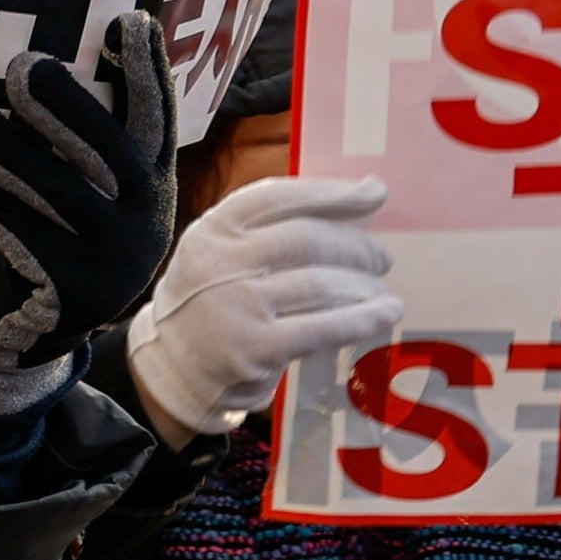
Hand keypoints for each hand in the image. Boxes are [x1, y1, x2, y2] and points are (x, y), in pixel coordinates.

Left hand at [0, 11, 178, 414]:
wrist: (36, 328)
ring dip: (6, 151)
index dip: (147, 71)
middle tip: (22, 63)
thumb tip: (22, 64)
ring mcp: (114, 256)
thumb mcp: (73, 186)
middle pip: (110, 152)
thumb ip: (65, 138)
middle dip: (67, 104)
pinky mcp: (72, 289)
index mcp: (150, 181)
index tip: (129, 19)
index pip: (157, 118)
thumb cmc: (49, 230)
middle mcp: (144, 216)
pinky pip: (18, 236)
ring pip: (60, 193)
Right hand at [114, 171, 402, 441]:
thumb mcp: (222, 254)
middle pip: (307, 240)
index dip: (332, 192)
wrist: (174, 367)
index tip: (374, 192)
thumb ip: (271, 230)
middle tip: (380, 259)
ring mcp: (235, 306)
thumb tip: (359, 201)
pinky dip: (366, 317)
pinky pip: (328, 326)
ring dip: (365, 285)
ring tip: (379, 291)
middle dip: (357, 247)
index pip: (276, 198)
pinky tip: (386, 312)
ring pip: (323, 284)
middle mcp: (218, 264)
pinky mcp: (256, 348)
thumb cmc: (213, 300)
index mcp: (210, 232)